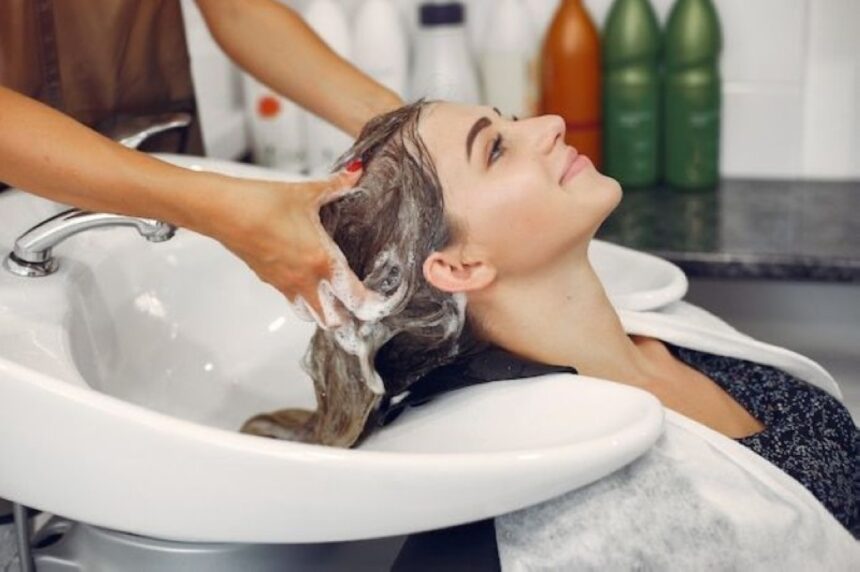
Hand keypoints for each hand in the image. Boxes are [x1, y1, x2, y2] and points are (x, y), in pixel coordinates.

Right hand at [204, 163, 377, 327]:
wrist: (223, 211)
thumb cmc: (262, 203)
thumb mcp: (306, 193)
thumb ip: (337, 186)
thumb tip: (357, 173)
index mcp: (321, 261)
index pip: (354, 297)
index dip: (372, 304)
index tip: (381, 302)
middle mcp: (305, 280)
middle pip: (333, 320)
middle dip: (348, 317)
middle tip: (359, 304)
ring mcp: (285, 284)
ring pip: (311, 315)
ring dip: (325, 312)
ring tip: (335, 298)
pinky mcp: (269, 281)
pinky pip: (292, 300)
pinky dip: (305, 299)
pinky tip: (309, 280)